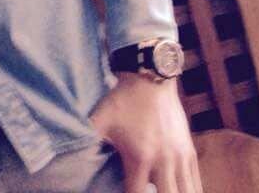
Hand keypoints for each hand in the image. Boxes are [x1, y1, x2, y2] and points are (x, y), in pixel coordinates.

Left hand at [90, 73, 201, 192]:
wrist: (150, 78)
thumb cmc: (123, 99)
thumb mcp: (100, 119)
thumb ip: (84, 136)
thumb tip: (62, 146)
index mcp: (140, 157)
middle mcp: (164, 161)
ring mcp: (180, 157)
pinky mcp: (190, 151)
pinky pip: (196, 183)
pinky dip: (190, 192)